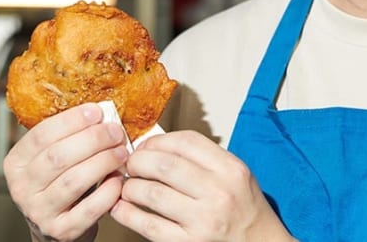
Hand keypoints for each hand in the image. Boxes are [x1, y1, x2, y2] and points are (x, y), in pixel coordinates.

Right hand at [3, 103, 130, 241]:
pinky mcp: (60, 231)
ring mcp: (39, 212)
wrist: (57, 225)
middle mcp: (21, 188)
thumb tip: (101, 111)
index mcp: (16, 163)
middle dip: (93, 139)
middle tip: (116, 132)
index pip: (41, 134)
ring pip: (74, 180)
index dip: (71, 120)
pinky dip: (108, 191)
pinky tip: (119, 179)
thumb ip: (69, 135)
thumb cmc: (60, 180)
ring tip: (122, 152)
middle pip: (58, 156)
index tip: (97, 111)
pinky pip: (89, 209)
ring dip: (103, 162)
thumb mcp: (54, 156)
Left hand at [110, 130, 294, 240]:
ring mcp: (203, 220)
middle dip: (138, 160)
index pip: (186, 141)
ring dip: (130, 187)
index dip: (157, 140)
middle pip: (164, 164)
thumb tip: (157, 148)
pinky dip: (128, 214)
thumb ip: (204, 159)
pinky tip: (122, 208)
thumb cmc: (245, 209)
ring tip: (127, 186)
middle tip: (131, 164)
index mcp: (230, 169)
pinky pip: (149, 225)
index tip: (146, 146)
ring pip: (152, 193)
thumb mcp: (235, 174)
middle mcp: (218, 191)